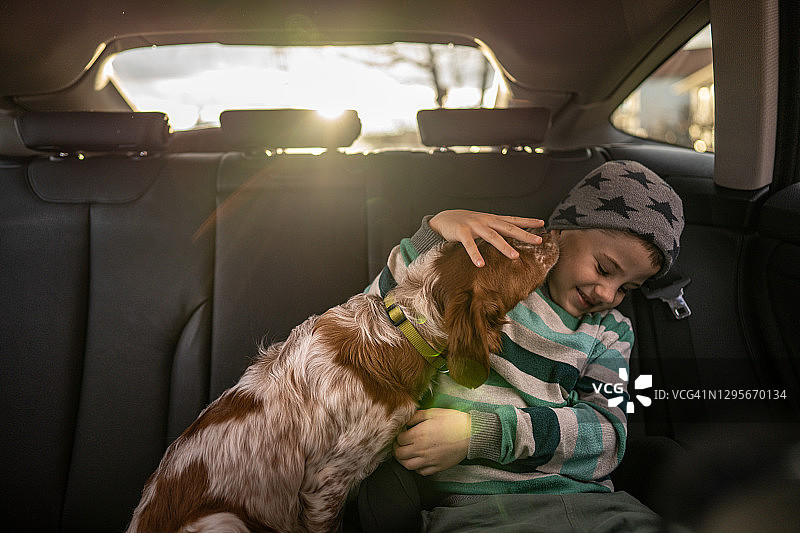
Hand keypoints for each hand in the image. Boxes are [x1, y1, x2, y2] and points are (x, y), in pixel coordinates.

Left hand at [393, 408, 470, 475]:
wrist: (471, 434)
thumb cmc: (453, 421)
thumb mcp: (433, 412)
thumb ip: (416, 416)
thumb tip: (405, 421)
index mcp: (418, 435)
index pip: (399, 440)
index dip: (398, 436)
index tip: (402, 433)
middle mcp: (421, 450)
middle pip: (399, 454)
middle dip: (397, 449)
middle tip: (400, 444)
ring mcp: (429, 460)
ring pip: (408, 466)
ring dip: (403, 460)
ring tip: (405, 454)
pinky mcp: (437, 467)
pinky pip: (421, 472)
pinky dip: (416, 468)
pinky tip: (418, 461)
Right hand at [429, 210, 544, 266]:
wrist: (443, 218)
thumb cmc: (465, 224)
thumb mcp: (483, 224)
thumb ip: (495, 230)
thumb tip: (512, 239)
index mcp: (492, 219)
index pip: (513, 219)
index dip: (527, 221)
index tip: (542, 223)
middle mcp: (486, 220)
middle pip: (508, 228)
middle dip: (523, 234)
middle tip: (537, 241)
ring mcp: (474, 225)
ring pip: (492, 236)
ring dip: (504, 247)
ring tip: (515, 257)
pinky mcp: (461, 232)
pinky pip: (469, 245)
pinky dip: (475, 255)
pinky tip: (481, 264)